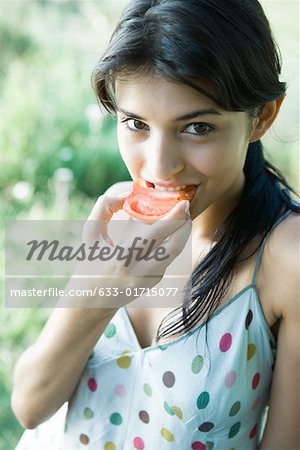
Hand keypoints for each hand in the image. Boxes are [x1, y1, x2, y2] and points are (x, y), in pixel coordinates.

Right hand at [63, 194, 191, 308]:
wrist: (92, 299)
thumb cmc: (89, 263)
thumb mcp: (90, 234)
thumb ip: (104, 208)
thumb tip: (125, 195)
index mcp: (122, 257)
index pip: (154, 235)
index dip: (173, 219)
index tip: (183, 204)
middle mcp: (139, 271)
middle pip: (174, 247)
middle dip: (184, 225)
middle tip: (185, 208)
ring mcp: (149, 279)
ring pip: (175, 254)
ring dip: (182, 233)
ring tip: (181, 218)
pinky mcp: (154, 282)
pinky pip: (168, 258)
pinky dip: (172, 242)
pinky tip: (170, 232)